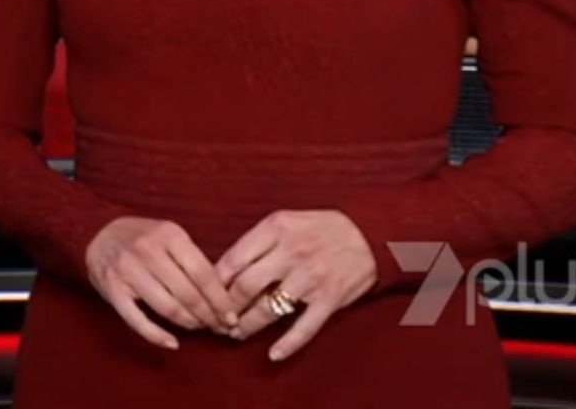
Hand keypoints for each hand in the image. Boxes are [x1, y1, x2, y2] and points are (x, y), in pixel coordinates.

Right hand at [85, 216, 238, 348]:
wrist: (99, 234)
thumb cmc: (144, 237)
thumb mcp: (169, 235)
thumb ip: (191, 257)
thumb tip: (221, 292)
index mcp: (169, 234)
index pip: (202, 272)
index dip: (219, 298)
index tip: (232, 315)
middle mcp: (149, 251)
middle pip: (187, 292)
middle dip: (208, 315)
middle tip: (220, 327)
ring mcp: (128, 271)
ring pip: (167, 307)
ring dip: (188, 323)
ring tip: (200, 329)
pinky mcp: (112, 290)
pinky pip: (138, 320)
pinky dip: (157, 336)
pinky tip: (173, 343)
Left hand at [214, 209, 377, 361]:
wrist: (369, 233)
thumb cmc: (322, 227)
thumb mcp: (288, 220)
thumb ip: (260, 241)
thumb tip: (225, 269)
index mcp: (277, 227)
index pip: (234, 258)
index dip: (215, 282)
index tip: (206, 295)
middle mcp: (292, 251)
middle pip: (245, 286)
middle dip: (226, 308)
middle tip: (218, 319)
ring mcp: (311, 276)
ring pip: (268, 309)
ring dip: (247, 326)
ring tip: (237, 333)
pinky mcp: (329, 298)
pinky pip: (304, 327)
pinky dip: (287, 345)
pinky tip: (273, 354)